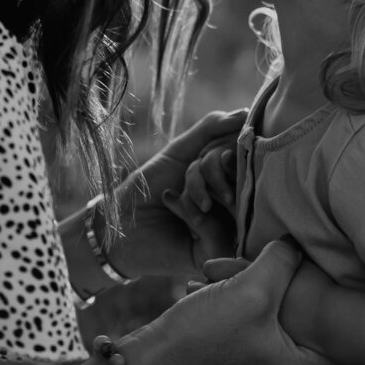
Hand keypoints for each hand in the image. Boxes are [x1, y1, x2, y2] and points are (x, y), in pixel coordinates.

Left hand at [106, 108, 245, 281]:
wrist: (117, 223)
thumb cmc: (147, 187)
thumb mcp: (180, 152)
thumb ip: (211, 129)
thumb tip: (246, 112)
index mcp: (229, 181)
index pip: (246, 160)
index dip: (228, 151)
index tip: (208, 153)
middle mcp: (234, 206)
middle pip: (242, 180)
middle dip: (209, 171)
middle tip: (189, 174)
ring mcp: (227, 230)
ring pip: (233, 204)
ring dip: (197, 192)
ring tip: (173, 195)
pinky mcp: (215, 253)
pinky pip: (218, 228)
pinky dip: (191, 213)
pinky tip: (171, 207)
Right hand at [128, 239, 335, 364]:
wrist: (151, 358)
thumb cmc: (204, 332)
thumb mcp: (252, 289)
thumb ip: (283, 262)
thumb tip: (295, 245)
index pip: (341, 334)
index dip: (334, 297)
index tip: (323, 270)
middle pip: (303, 317)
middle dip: (281, 282)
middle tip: (261, 261)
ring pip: (273, 311)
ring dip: (250, 283)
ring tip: (218, 270)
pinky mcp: (239, 355)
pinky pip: (251, 318)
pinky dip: (235, 296)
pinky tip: (209, 280)